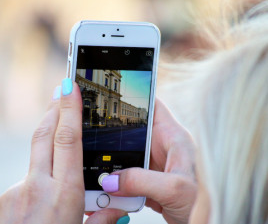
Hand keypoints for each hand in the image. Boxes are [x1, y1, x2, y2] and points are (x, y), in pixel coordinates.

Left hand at [0, 79, 126, 223]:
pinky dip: (36, 181)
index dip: (69, 110)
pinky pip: (24, 182)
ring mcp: (13, 193)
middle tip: (61, 91)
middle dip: (54, 109)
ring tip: (57, 156)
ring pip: (35, 161)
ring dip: (47, 152)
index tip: (70, 87)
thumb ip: (102, 221)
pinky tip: (40, 198)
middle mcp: (35, 188)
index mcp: (63, 196)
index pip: (67, 140)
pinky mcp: (1, 200)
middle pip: (44, 135)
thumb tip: (118, 211)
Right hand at [102, 99, 196, 223]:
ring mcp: (155, 166)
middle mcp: (163, 148)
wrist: (209, 221)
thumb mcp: (175, 187)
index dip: (136, 97)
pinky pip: (128, 177)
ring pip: (127, 157)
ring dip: (113, 164)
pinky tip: (109, 189)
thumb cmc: (207, 201)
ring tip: (99, 169)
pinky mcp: (150, 183)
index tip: (116, 94)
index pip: (153, 106)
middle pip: (133, 133)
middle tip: (95, 139)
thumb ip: (142, 181)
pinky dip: (117, 184)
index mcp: (173, 137)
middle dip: (114, 137)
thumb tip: (111, 181)